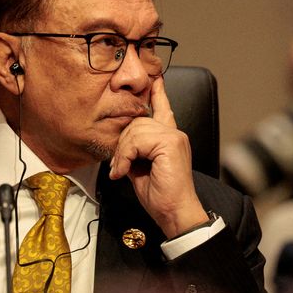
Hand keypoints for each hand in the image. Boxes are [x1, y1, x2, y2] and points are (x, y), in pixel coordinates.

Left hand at [108, 76, 207, 237]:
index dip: (157, 93)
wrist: (174, 212)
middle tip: (118, 166)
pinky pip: (136, 141)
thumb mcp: (141, 168)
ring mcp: (174, 136)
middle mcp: (174, 133)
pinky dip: (125, 157)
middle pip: (136, 122)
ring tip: (122, 171)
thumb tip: (120, 146)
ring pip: (134, 130)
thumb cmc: (160, 195)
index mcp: (169, 137)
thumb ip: (134, 151)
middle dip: (121, 144)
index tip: (154, 80)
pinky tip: (124, 172)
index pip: (162, 108)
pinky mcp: (170, 143)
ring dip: (122, 153)